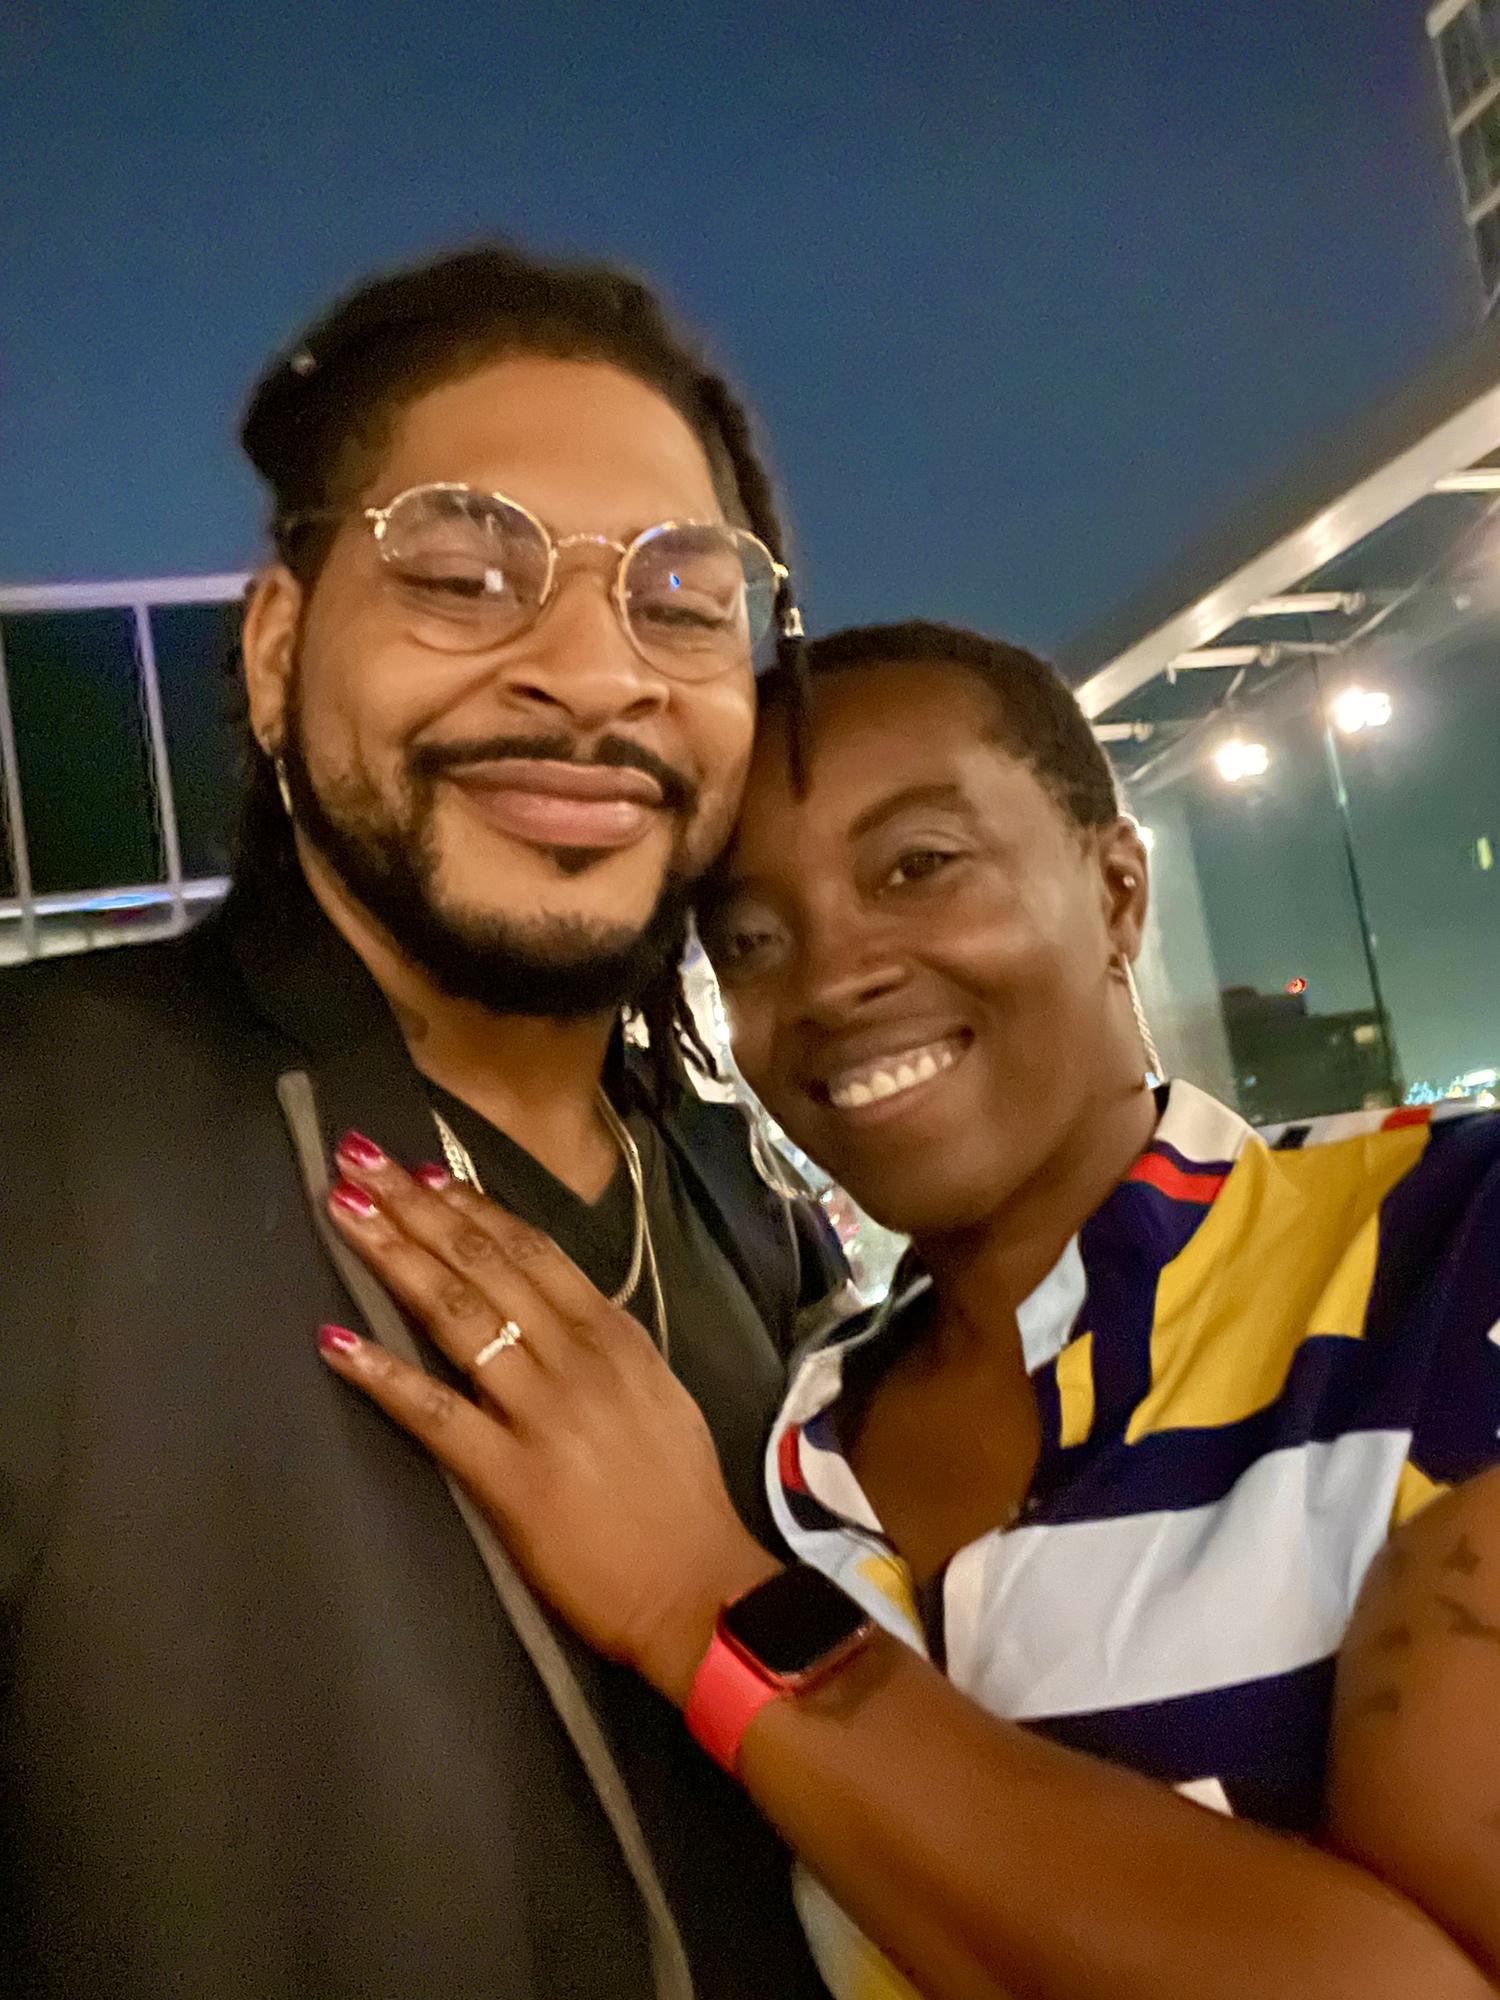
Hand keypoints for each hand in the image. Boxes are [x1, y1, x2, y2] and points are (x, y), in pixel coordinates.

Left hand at [319, 1134, 780, 1703]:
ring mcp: (543, 1414)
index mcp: (614, 1335)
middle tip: (357, 1158)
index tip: (420, 1170)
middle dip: (414, 1207)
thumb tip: (550, 1301)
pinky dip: (382, 1373)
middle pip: (483, 1264)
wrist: (699, 1588)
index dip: (469, 1204)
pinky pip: (434, 1413)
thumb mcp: (658, 1391)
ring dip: (393, 1257)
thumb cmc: (680, 1497)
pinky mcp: (510, 1476)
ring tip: (344, 1212)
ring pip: (457, 1317)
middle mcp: (577, 1359)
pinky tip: (336, 1341)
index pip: (531, 1249)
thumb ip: (603, 1343)